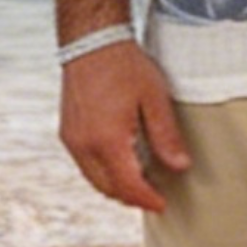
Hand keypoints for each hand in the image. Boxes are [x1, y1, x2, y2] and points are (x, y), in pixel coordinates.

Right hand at [59, 40, 190, 211]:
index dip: (147, 200)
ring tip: (139, 181)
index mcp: (108, 140)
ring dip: (116, 186)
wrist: (92, 41)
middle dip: (132, 197)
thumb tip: (179, 166)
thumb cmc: (123, 64)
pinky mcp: (68, 133)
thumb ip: (166, 136)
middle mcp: (85, 146)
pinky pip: (85, 165)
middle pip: (109, 189)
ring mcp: (73, 140)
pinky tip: (119, 161)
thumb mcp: (154, 98)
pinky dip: (103, 172)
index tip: (162, 205)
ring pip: (94, 180)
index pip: (129, 186)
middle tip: (154, 195)